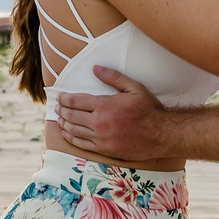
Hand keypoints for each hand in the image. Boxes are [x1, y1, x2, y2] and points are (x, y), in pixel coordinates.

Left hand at [54, 65, 169, 160]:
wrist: (162, 134)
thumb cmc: (149, 110)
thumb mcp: (134, 88)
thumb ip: (113, 77)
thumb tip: (95, 69)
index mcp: (104, 105)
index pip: (75, 101)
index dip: (64, 98)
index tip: (59, 97)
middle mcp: (99, 122)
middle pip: (71, 116)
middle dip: (61, 110)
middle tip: (57, 107)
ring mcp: (101, 138)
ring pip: (74, 130)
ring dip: (64, 124)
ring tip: (59, 119)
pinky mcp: (104, 149)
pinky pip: (82, 144)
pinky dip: (71, 138)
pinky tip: (66, 134)